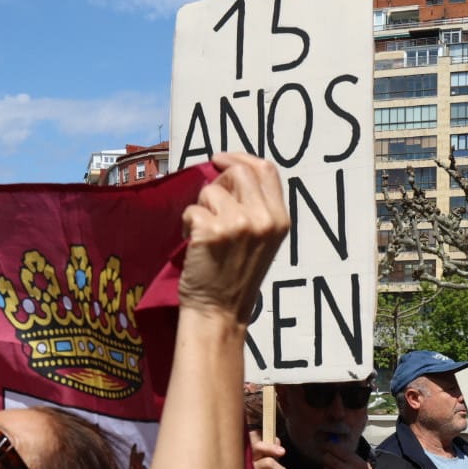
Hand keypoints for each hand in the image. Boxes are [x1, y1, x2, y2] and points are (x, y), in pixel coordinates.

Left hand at [177, 153, 288, 320]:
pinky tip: (194, 244)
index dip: (240, 158)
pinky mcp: (212, 231)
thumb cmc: (237, 276)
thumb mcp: (263, 240)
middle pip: (237, 172)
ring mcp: (238, 224)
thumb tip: (230, 172)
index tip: (220, 160)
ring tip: (204, 232)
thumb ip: (256, 207)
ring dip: (201, 207)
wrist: (219, 311)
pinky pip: (192, 210)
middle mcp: (263, 219)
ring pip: (211, 191)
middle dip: (217, 183)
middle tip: (209, 205)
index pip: (266, 169)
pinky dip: (187, 224)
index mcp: (280, 219)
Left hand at [319, 443, 389, 468]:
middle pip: (327, 457)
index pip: (337, 449)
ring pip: (325, 467)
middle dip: (327, 456)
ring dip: (328, 468)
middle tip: (328, 458)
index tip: (326, 445)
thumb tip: (341, 449)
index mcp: (357, 463)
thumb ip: (354, 459)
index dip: (330, 446)